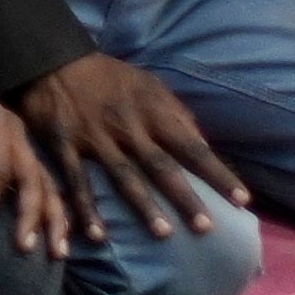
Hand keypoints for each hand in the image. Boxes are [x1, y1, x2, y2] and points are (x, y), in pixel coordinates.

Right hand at [17, 51, 246, 246]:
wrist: (52, 59)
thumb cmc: (109, 77)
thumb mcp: (148, 84)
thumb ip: (176, 114)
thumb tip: (204, 144)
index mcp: (152, 111)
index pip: (192, 146)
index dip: (216, 173)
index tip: (241, 200)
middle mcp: (128, 126)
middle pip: (161, 166)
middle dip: (184, 197)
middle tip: (206, 227)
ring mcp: (95, 137)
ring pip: (124, 176)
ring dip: (144, 206)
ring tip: (163, 233)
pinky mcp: (65, 145)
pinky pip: (77, 181)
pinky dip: (87, 209)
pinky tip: (98, 235)